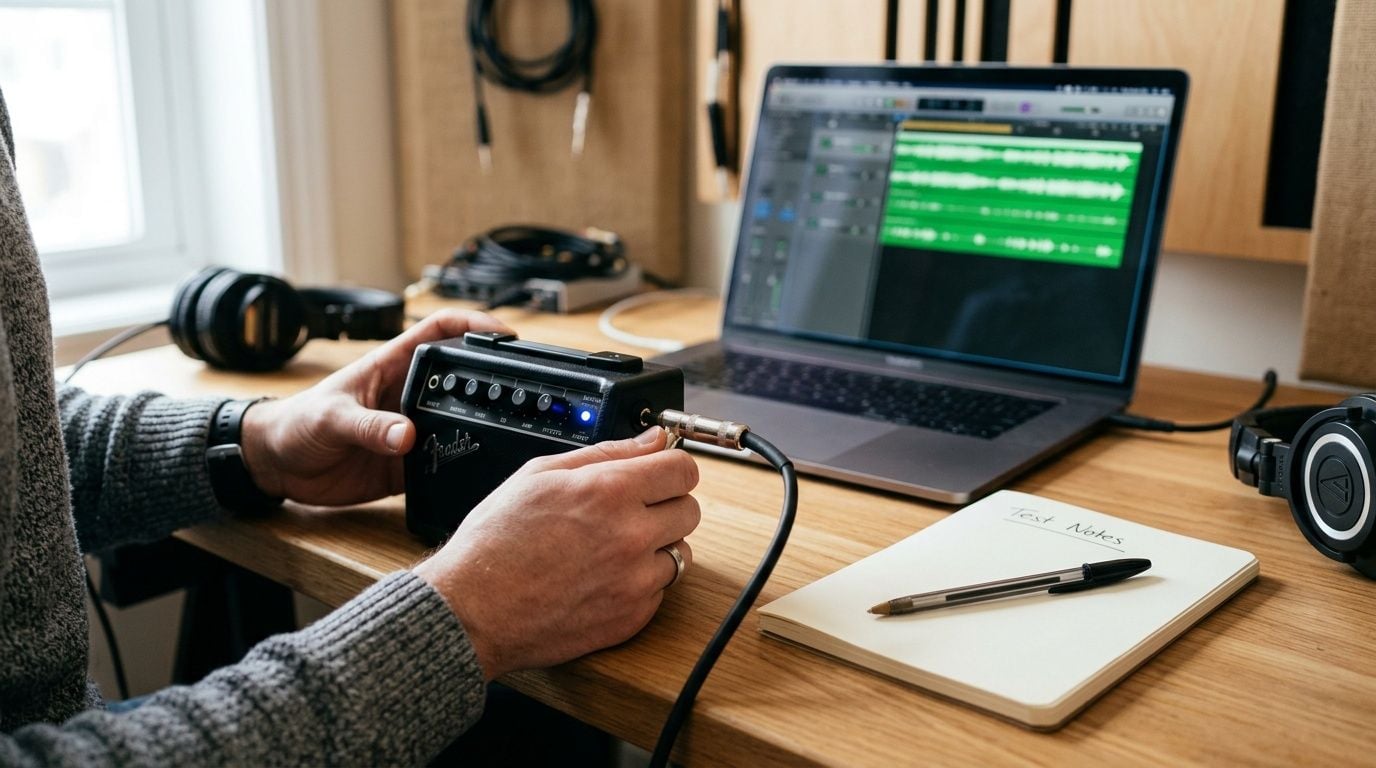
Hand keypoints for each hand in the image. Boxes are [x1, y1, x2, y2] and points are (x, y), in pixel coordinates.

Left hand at [240, 309, 510, 505]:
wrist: (276, 465)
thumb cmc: (295, 423)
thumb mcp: (330, 418)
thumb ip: (368, 427)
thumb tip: (407, 436)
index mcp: (392, 367)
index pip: (440, 332)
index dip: (474, 326)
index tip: (505, 335)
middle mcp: (408, 396)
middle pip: (461, 380)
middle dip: (490, 381)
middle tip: (520, 392)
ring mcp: (410, 430)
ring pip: (458, 424)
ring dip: (478, 430)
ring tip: (508, 436)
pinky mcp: (406, 465)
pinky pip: (441, 465)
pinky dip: (457, 470)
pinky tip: (473, 474)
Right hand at [414, 427, 699, 679]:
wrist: (472, 611)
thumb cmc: (496, 542)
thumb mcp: (540, 474)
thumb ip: (607, 452)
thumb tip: (653, 439)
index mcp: (609, 492)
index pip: (684, 469)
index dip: (672, 467)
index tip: (661, 474)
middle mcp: (631, 535)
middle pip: (690, 510)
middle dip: (666, 505)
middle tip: (632, 511)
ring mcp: (635, 580)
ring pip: (680, 552)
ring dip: (657, 547)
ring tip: (613, 548)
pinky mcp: (632, 617)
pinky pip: (660, 590)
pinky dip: (641, 583)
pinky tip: (604, 578)